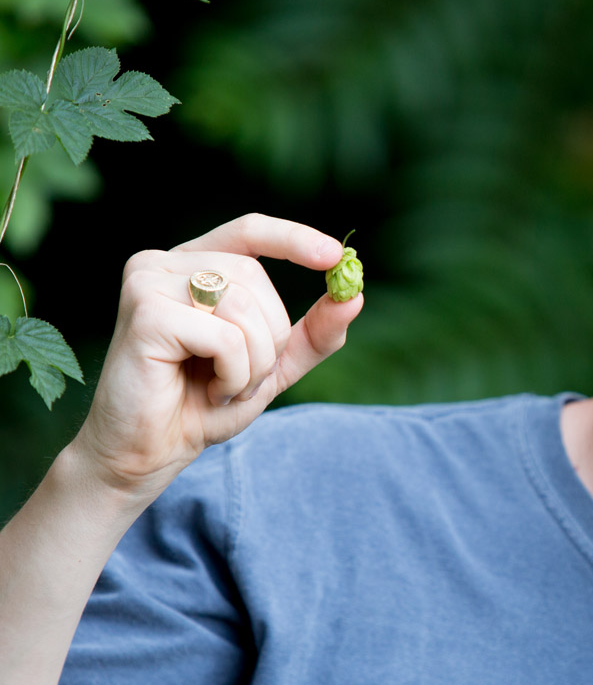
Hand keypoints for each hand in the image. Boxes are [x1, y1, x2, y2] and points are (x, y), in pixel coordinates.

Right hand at [71, 214, 362, 497]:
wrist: (149, 453)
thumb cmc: (202, 405)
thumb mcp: (272, 366)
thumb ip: (312, 334)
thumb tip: (355, 296)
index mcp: (192, 267)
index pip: (249, 231)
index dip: (294, 239)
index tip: (337, 258)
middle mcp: (163, 264)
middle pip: (256, 277)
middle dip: (270, 337)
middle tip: (244, 376)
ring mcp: (148, 283)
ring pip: (244, 306)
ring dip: (253, 362)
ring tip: (223, 386)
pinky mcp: (145, 314)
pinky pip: (226, 337)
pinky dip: (234, 374)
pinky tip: (209, 391)